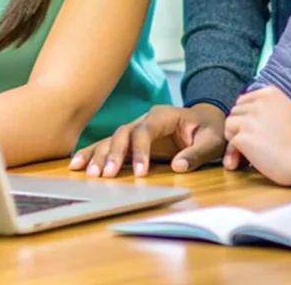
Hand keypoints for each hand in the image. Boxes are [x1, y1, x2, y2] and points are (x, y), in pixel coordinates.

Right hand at [69, 103, 226, 177]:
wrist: (205, 121)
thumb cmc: (210, 130)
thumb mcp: (212, 140)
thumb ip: (197, 152)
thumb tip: (178, 166)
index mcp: (163, 116)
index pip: (145, 130)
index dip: (140, 150)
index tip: (140, 173)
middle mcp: (144, 120)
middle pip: (123, 134)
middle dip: (113, 154)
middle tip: (107, 175)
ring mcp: (135, 129)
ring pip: (111, 139)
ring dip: (99, 155)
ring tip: (90, 174)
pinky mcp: (130, 142)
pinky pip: (108, 145)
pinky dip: (92, 153)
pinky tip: (78, 164)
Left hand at [224, 86, 290, 186]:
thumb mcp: (289, 112)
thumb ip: (271, 109)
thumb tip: (250, 115)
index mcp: (270, 93)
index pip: (244, 100)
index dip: (246, 116)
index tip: (254, 128)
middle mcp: (258, 102)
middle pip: (235, 112)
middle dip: (240, 126)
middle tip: (252, 142)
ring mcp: (249, 119)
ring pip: (229, 125)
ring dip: (236, 138)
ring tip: (249, 151)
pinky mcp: (243, 137)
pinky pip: (231, 143)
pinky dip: (235, 153)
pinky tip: (246, 162)